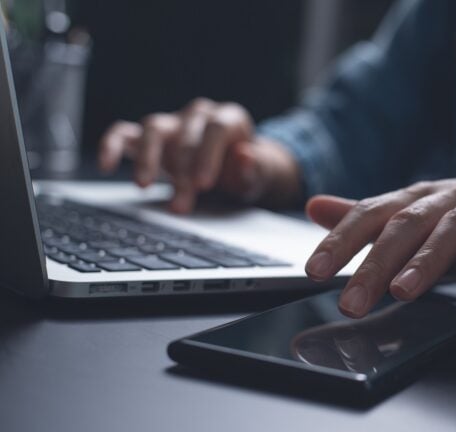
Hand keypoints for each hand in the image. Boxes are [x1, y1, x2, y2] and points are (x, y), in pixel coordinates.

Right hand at [99, 98, 300, 211]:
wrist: (235, 172)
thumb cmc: (246, 171)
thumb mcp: (261, 174)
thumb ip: (257, 168)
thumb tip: (246, 156)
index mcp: (229, 118)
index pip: (216, 129)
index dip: (208, 155)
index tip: (203, 183)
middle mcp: (198, 116)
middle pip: (186, 136)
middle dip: (183, 172)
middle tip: (181, 204)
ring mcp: (173, 124)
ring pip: (153, 128)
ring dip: (148, 158)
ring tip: (144, 185)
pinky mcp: (150, 138)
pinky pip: (124, 134)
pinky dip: (112, 145)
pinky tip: (106, 165)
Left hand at [304, 179, 455, 317]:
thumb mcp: (422, 222)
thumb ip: (371, 219)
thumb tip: (315, 206)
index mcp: (423, 198)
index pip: (375, 213)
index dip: (343, 240)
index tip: (315, 270)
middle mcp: (454, 196)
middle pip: (410, 223)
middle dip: (376, 262)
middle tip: (351, 300)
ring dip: (428, 258)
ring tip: (404, 289)